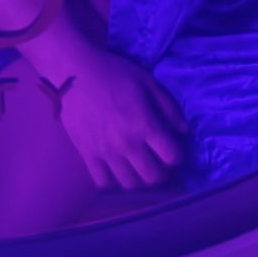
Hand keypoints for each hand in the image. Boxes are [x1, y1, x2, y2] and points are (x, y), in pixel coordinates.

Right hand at [58, 47, 188, 191]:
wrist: (74, 73)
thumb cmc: (114, 72)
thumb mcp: (147, 82)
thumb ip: (168, 107)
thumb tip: (183, 130)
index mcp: (145, 124)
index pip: (172, 156)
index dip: (177, 154)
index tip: (172, 147)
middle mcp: (127, 144)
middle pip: (154, 177)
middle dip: (161, 171)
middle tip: (157, 160)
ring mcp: (106, 152)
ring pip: (130, 184)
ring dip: (139, 177)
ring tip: (138, 165)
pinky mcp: (87, 154)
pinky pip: (103, 182)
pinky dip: (112, 180)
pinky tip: (115, 168)